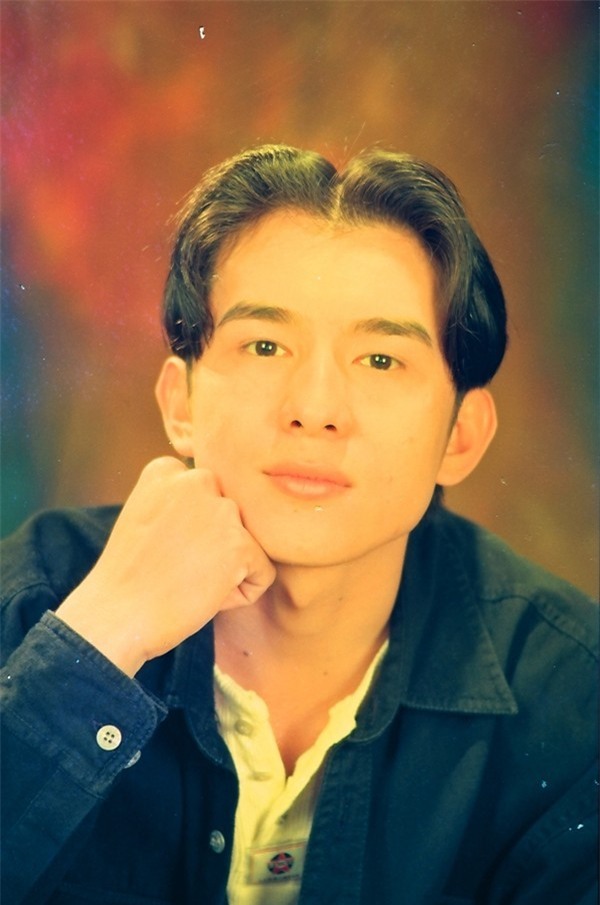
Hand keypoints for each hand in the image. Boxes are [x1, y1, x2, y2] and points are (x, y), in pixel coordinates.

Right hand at [56, 457, 275, 675]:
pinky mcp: (240, 544)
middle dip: (214, 548)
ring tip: (186, 581)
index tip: (160, 549)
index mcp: (168, 469)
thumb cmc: (129, 578)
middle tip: (173, 568)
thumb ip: (182, 502)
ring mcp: (221, 510)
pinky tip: (204, 597)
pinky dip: (241, 594)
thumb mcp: (146, 516)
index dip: (190, 533)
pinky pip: (262, 573)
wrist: (115, 618)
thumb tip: (228, 506)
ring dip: (227, 569)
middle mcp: (197, 479)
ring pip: (249, 544)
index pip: (209, 498)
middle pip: (231, 519)